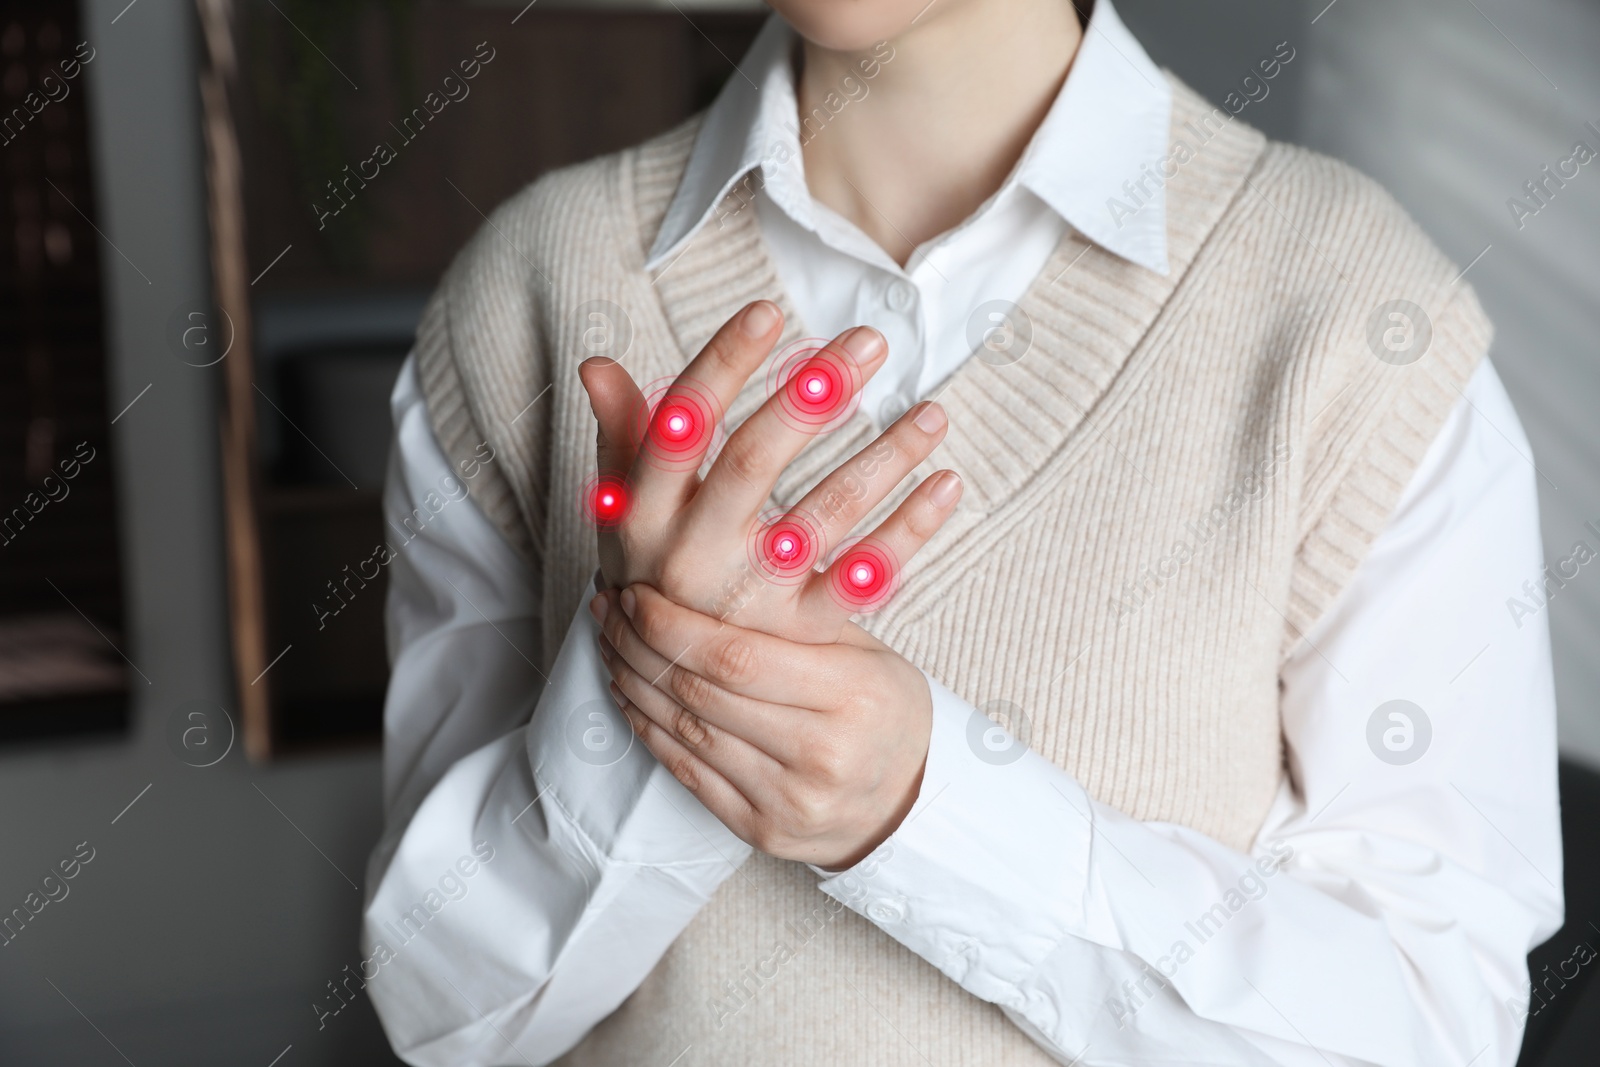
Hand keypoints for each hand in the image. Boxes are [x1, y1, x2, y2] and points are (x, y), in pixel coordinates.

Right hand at [579, 299, 956, 643]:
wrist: (673, 679)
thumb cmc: (655, 563)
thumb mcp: (627, 505)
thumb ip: (623, 433)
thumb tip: (597, 364)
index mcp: (646, 512)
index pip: (679, 427)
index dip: (720, 366)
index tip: (768, 312)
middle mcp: (694, 554)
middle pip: (753, 462)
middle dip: (812, 396)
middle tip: (868, 343)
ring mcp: (749, 599)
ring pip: (824, 515)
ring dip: (883, 457)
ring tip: (933, 411)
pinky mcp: (799, 634)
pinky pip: (862, 580)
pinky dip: (910, 532)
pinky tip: (946, 483)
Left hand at [591, 583, 935, 869]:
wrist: (908, 802)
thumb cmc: (884, 710)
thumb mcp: (865, 650)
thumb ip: (799, 616)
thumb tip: (720, 553)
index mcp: (851, 695)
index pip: (736, 657)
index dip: (672, 624)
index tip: (637, 594)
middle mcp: (819, 754)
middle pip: (703, 693)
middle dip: (642, 644)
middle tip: (608, 608)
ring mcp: (787, 799)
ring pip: (686, 732)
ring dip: (635, 682)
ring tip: (610, 641)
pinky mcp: (760, 830)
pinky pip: (687, 772)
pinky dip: (649, 728)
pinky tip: (629, 693)